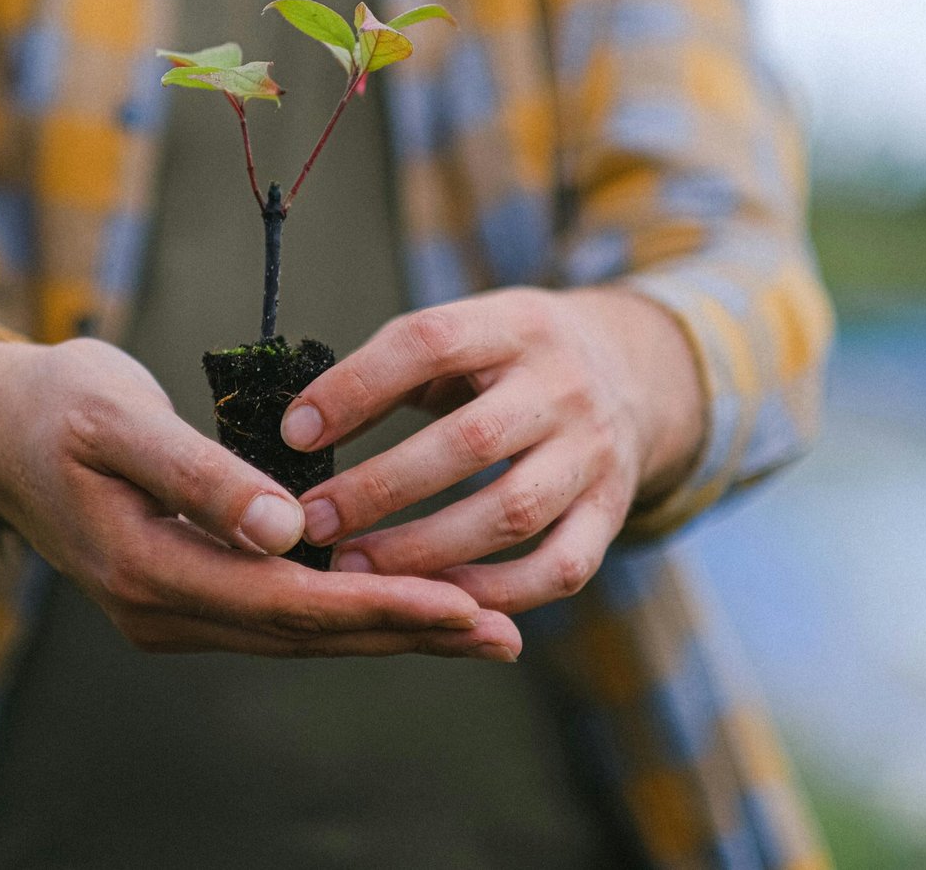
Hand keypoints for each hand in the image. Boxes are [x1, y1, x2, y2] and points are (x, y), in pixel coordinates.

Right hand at [0, 333, 520, 659]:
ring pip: (297, 630)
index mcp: (145, 567)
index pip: (286, 600)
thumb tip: (286, 530)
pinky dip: (346, 609)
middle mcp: (160, 607)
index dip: (378, 603)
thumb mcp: (117, 418)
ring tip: (478, 627)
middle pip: (305, 631)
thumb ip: (200, 474)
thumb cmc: (54, 404)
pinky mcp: (183, 592)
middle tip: (503, 632)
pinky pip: (279, 612)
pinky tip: (403, 602)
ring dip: (387, 629)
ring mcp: (169, 610)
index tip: (462, 603)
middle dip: (406, 632)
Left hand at [281, 287, 704, 614]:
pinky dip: (496, 593)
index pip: (430, 343)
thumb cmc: (507, 362)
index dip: (357, 387)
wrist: (631, 374)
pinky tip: (433, 600)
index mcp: (515, 325)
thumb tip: (299, 428)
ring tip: (353, 568)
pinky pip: (559, 568)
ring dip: (424, 550)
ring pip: (511, 512)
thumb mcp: (463, 336)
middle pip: (470, 442)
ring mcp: (595, 453)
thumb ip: (389, 371)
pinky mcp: (612, 511)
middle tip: (312, 522)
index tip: (294, 432)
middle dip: (381, 487)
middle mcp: (563, 386)